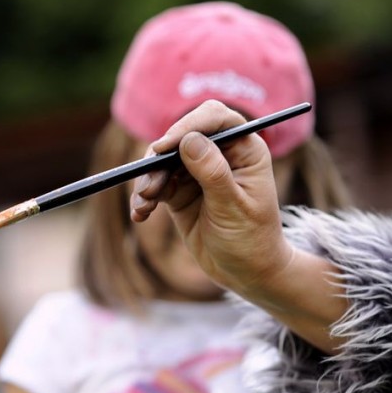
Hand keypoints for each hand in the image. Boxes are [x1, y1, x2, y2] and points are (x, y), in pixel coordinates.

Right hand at [129, 100, 292, 296]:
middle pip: (181, 137)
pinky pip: (155, 184)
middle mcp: (219, 155)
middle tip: (149, 187)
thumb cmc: (251, 239)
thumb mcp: (233, 207)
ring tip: (144, 205)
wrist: (245, 273)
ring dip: (147, 180)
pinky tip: (140, 215)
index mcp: (244, 150)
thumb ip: (213, 173)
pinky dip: (144, 197)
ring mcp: (197, 173)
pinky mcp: (179, 191)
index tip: (164, 147)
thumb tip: (190, 140)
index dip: (188, 126)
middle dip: (159, 160)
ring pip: (162, 161)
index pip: (215, 119)